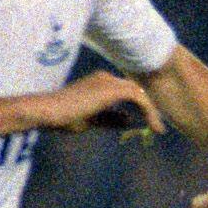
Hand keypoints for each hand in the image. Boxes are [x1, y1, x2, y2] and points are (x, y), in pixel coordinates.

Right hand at [42, 71, 164, 133]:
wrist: (49, 112)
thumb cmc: (64, 117)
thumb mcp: (93, 120)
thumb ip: (111, 119)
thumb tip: (129, 120)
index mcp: (100, 82)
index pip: (126, 91)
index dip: (140, 106)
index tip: (148, 123)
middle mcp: (106, 78)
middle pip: (135, 90)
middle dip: (149, 108)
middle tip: (158, 127)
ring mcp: (109, 81)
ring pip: (139, 93)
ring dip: (151, 111)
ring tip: (158, 128)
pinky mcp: (112, 89)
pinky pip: (139, 97)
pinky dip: (148, 111)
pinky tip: (153, 126)